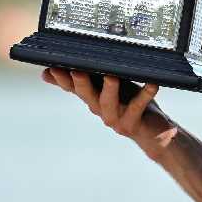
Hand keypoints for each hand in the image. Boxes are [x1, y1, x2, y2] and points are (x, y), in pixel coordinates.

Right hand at [42, 68, 178, 158]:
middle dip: (80, 83)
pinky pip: (138, 106)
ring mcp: (115, 118)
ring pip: (109, 103)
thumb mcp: (105, 88)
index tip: (53, 68)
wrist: (152, 133)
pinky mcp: (133, 123)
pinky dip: (145, 94)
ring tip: (111, 76)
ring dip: (109, 89)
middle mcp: (100, 109)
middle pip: (86, 95)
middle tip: (77, 71)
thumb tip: (49, 72)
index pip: (72, 87)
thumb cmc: (128, 104)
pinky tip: (152, 84)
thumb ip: (86, 79)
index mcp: (92, 98)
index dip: (62, 79)